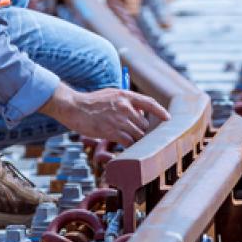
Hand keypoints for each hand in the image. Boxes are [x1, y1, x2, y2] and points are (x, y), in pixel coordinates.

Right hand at [41, 85, 170, 144]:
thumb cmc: (90, 102)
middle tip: (133, 134)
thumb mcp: (111, 94)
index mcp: (125, 95)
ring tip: (127, 141)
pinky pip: (129, 143)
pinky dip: (129, 147)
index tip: (168, 119)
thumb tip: (139, 112)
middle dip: (141, 131)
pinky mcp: (113, 132)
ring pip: (138, 135)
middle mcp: (125, 107)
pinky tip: (124, 147)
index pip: (149, 103)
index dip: (161, 111)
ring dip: (135, 140)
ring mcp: (120, 120)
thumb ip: (125, 101)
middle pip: (144, 125)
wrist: (74, 107)